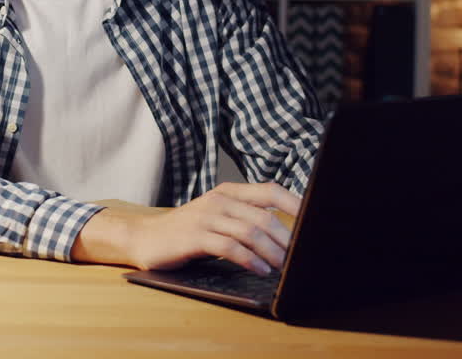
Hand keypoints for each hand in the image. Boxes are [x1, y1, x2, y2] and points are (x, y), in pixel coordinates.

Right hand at [71, 182, 299, 274]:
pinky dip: (250, 260)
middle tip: (300, 257)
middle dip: (287, 240)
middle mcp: (219, 201)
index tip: (316, 220)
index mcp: (228, 192)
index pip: (270, 191)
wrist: (145, 237)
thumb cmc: (186, 230)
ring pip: (250, 233)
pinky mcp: (195, 238)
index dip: (295, 204)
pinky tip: (260, 270)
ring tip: (284, 267)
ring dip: (272, 253)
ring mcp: (206, 218)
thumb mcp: (216, 216)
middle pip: (264, 217)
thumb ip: (244, 218)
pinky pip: (230, 248)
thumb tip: (285, 232)